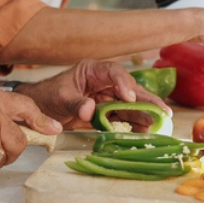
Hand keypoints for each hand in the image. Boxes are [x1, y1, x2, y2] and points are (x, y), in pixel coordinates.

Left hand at [19, 59, 170, 128]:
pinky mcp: (106, 112)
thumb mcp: (60, 98)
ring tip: (158, 123)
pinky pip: (123, 117)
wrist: (40, 110)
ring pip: (130, 104)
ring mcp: (106, 98)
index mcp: (92, 71)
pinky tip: (144, 131)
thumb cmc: (48, 97)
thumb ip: (75, 103)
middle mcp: (103, 83)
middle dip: (145, 99)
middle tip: (162, 111)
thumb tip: (89, 110)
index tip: (128, 96)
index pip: (113, 72)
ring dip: (143, 114)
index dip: (123, 83)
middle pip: (129, 88)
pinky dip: (134, 124)